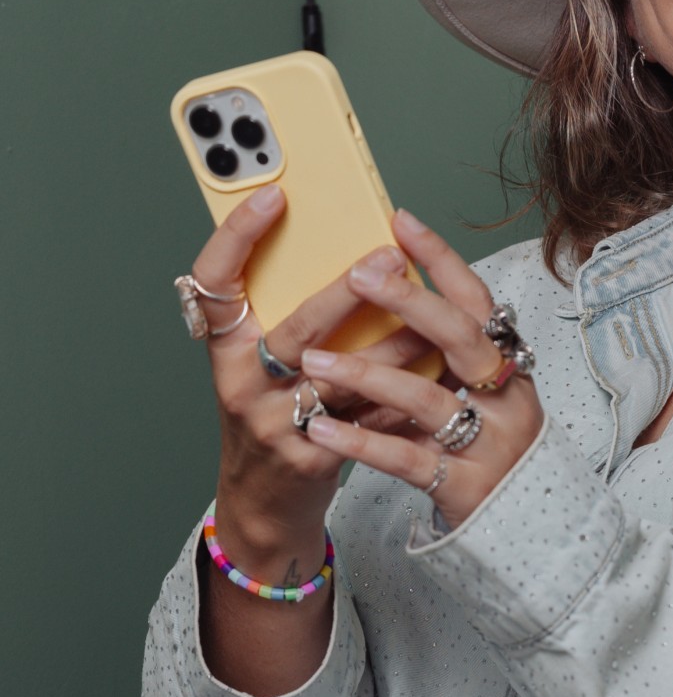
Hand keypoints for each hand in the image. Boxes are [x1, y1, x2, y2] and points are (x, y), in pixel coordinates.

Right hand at [186, 185, 435, 566]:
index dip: (236, 236)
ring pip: (341, 376)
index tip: (272, 195)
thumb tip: (348, 251)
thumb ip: (284, 316)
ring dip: (394, 346)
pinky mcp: (311, 458)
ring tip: (432, 321)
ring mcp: (274, 423)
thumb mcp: (259, 362)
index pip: (215, 280)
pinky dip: (402, 395)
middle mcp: (241, 382)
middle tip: (388, 259)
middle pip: (295, 330)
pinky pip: (366, 419)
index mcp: (225, 347)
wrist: (263, 501)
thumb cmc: (271, 412)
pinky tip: (435, 375)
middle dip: (345, 292)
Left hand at [299, 210, 543, 528]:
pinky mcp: (462, 488)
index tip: (400, 222)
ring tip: (313, 359)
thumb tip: (388, 289)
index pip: (477, 301)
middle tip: (357, 274)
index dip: (441, 259)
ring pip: (427, 400)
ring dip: (367, 374)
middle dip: (408, 303)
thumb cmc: (487, 447)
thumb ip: (445, 353)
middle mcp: (507, 398)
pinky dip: (360, 443)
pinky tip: (321, 430)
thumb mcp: (482, 392)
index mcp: (509, 365)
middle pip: (461, 338)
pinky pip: (406, 460)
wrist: (523, 527)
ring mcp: (488, 444)